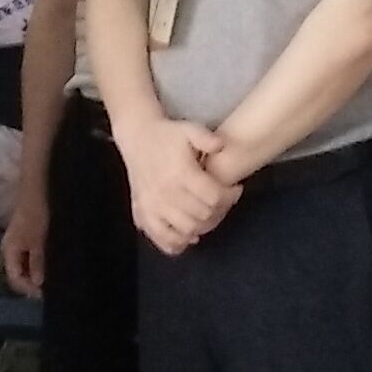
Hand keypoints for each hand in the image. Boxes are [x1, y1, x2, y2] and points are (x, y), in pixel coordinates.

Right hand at [0, 190, 49, 294]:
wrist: (38, 188)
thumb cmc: (36, 214)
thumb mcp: (38, 241)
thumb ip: (37, 263)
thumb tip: (38, 283)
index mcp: (9, 251)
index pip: (14, 279)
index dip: (28, 289)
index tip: (46, 294)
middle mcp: (11, 249)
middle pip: (18, 273)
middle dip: (33, 282)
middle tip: (52, 288)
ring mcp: (19, 242)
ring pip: (25, 265)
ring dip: (37, 272)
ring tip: (54, 277)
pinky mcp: (28, 236)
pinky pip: (31, 256)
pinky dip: (40, 262)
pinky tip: (52, 263)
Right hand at [125, 125, 236, 254]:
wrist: (137, 137)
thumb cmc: (166, 134)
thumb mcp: (189, 129)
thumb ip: (207, 138)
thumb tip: (221, 145)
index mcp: (180, 173)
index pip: (213, 197)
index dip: (230, 197)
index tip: (235, 190)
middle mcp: (165, 193)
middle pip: (203, 216)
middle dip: (220, 212)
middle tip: (224, 203)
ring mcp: (153, 206)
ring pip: (186, 230)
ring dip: (203, 227)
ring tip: (209, 216)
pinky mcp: (143, 214)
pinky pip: (162, 238)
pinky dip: (177, 242)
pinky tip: (188, 235)